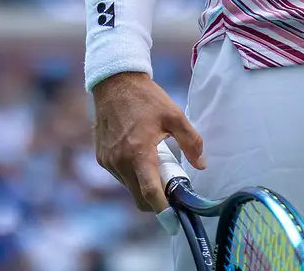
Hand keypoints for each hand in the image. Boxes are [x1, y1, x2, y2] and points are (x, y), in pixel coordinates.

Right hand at [92, 72, 205, 211]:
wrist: (115, 84)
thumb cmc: (147, 99)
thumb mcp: (175, 116)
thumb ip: (191, 142)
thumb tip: (201, 165)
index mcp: (139, 153)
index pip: (150, 192)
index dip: (163, 210)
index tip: (174, 220)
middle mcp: (120, 162)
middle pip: (139, 197)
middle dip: (156, 201)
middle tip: (171, 191)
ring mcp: (108, 161)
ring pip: (129, 187)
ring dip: (144, 186)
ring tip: (157, 166)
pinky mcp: (102, 158)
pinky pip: (120, 176)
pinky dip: (133, 175)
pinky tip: (142, 158)